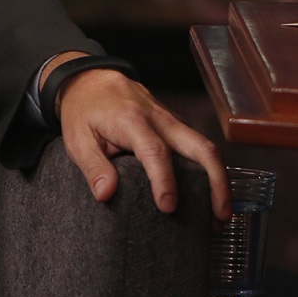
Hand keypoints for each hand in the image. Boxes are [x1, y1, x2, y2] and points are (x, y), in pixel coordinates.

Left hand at [47, 52, 233, 223]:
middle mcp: (160, 118)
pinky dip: (210, 171)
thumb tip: (105, 194)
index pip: (155, 152)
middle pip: (201, 148)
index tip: (168, 207)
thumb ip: (92, 167)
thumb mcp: (77, 138)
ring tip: (221, 215)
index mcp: (132, 120)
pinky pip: (199, 147)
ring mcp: (172, 120)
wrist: (89, 79)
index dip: (164, 182)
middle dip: (217, 183)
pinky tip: (209, 195)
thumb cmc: (84, 110)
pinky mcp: (177, 125)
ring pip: (207, 148)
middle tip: (219, 217)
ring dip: (220, 181)